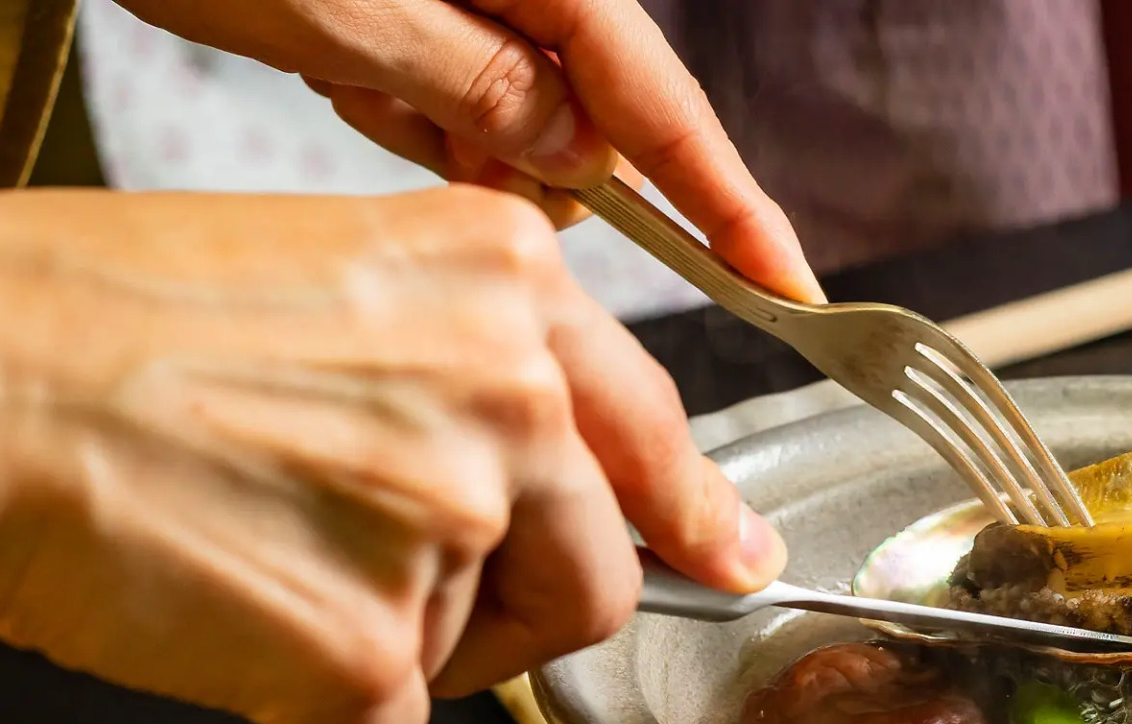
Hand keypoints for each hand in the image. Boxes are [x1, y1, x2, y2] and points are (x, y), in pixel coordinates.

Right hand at [0, 187, 784, 723]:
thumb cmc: (107, 318)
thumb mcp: (346, 276)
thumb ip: (473, 367)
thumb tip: (544, 476)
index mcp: (509, 287)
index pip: (651, 433)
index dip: (692, 514)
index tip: (728, 558)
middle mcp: (510, 398)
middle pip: (593, 578)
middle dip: (514, 613)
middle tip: (407, 604)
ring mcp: (449, 524)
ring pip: (470, 653)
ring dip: (379, 639)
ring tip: (257, 555)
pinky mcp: (370, 649)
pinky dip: (308, 702)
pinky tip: (228, 616)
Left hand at [115, 0, 823, 302]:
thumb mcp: (344, 12)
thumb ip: (477, 88)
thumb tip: (579, 161)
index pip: (665, 112)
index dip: (731, 210)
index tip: (787, 289)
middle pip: (595, 125)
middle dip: (522, 165)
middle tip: (404, 119)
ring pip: (523, 123)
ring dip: (446, 137)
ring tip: (349, 75)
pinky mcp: (445, 14)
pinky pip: (466, 100)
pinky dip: (412, 112)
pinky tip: (344, 69)